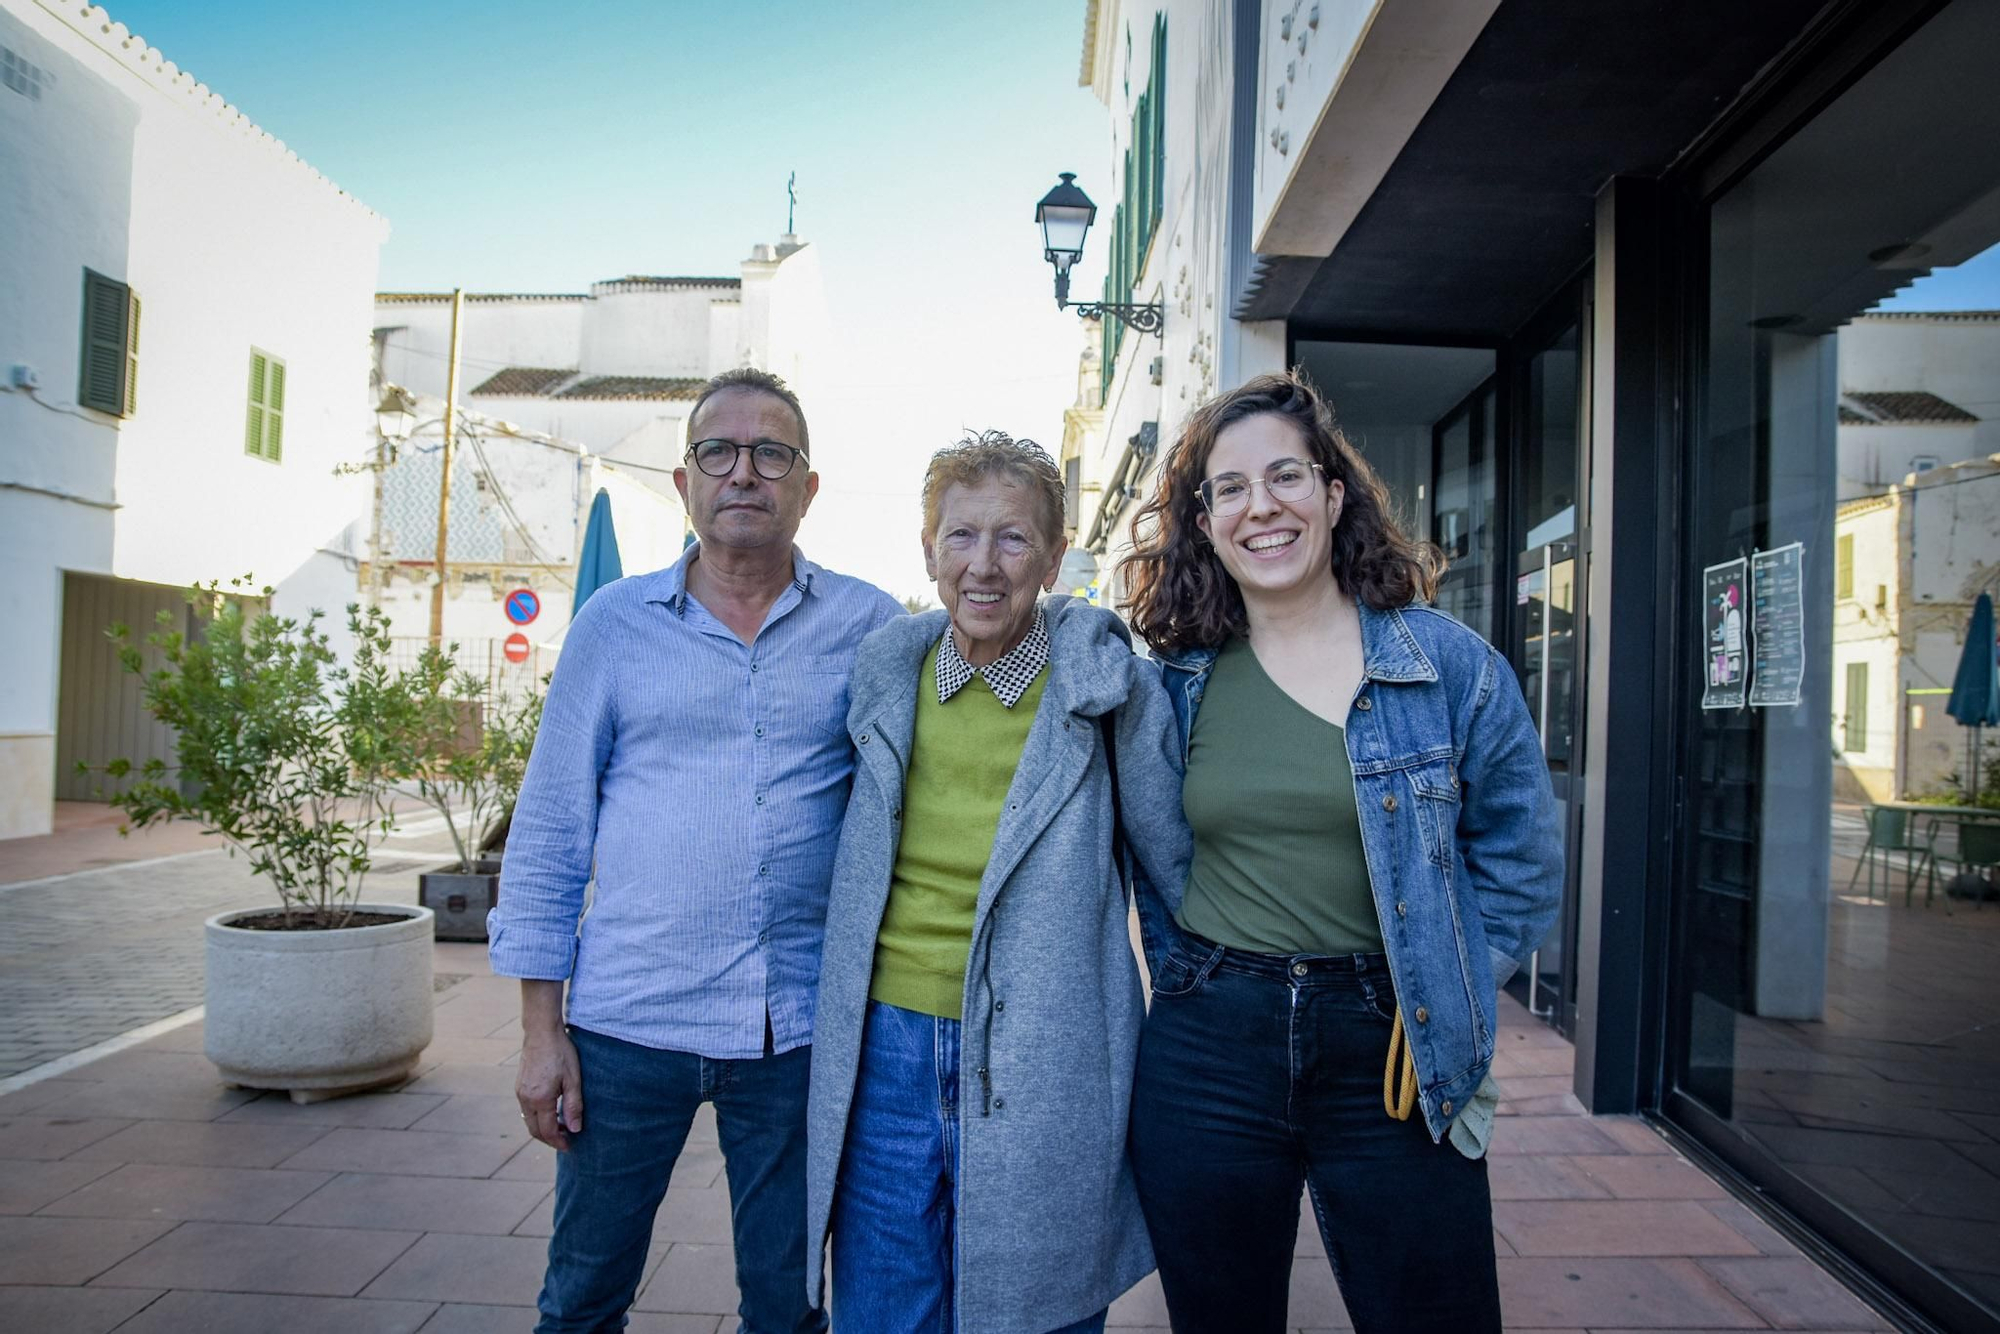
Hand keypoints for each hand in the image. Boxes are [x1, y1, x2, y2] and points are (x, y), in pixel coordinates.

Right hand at [516, 1023, 582, 1150]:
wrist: (541, 1032)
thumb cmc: (560, 1053)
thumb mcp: (573, 1079)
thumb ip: (573, 1106)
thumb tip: (575, 1129)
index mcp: (540, 1099)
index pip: (547, 1131)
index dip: (559, 1142)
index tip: (570, 1146)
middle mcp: (525, 1099)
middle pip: (535, 1130)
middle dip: (550, 1139)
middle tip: (566, 1140)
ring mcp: (520, 1092)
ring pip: (529, 1121)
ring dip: (543, 1128)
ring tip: (561, 1126)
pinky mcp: (519, 1086)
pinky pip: (526, 1110)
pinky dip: (538, 1117)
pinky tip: (551, 1112)